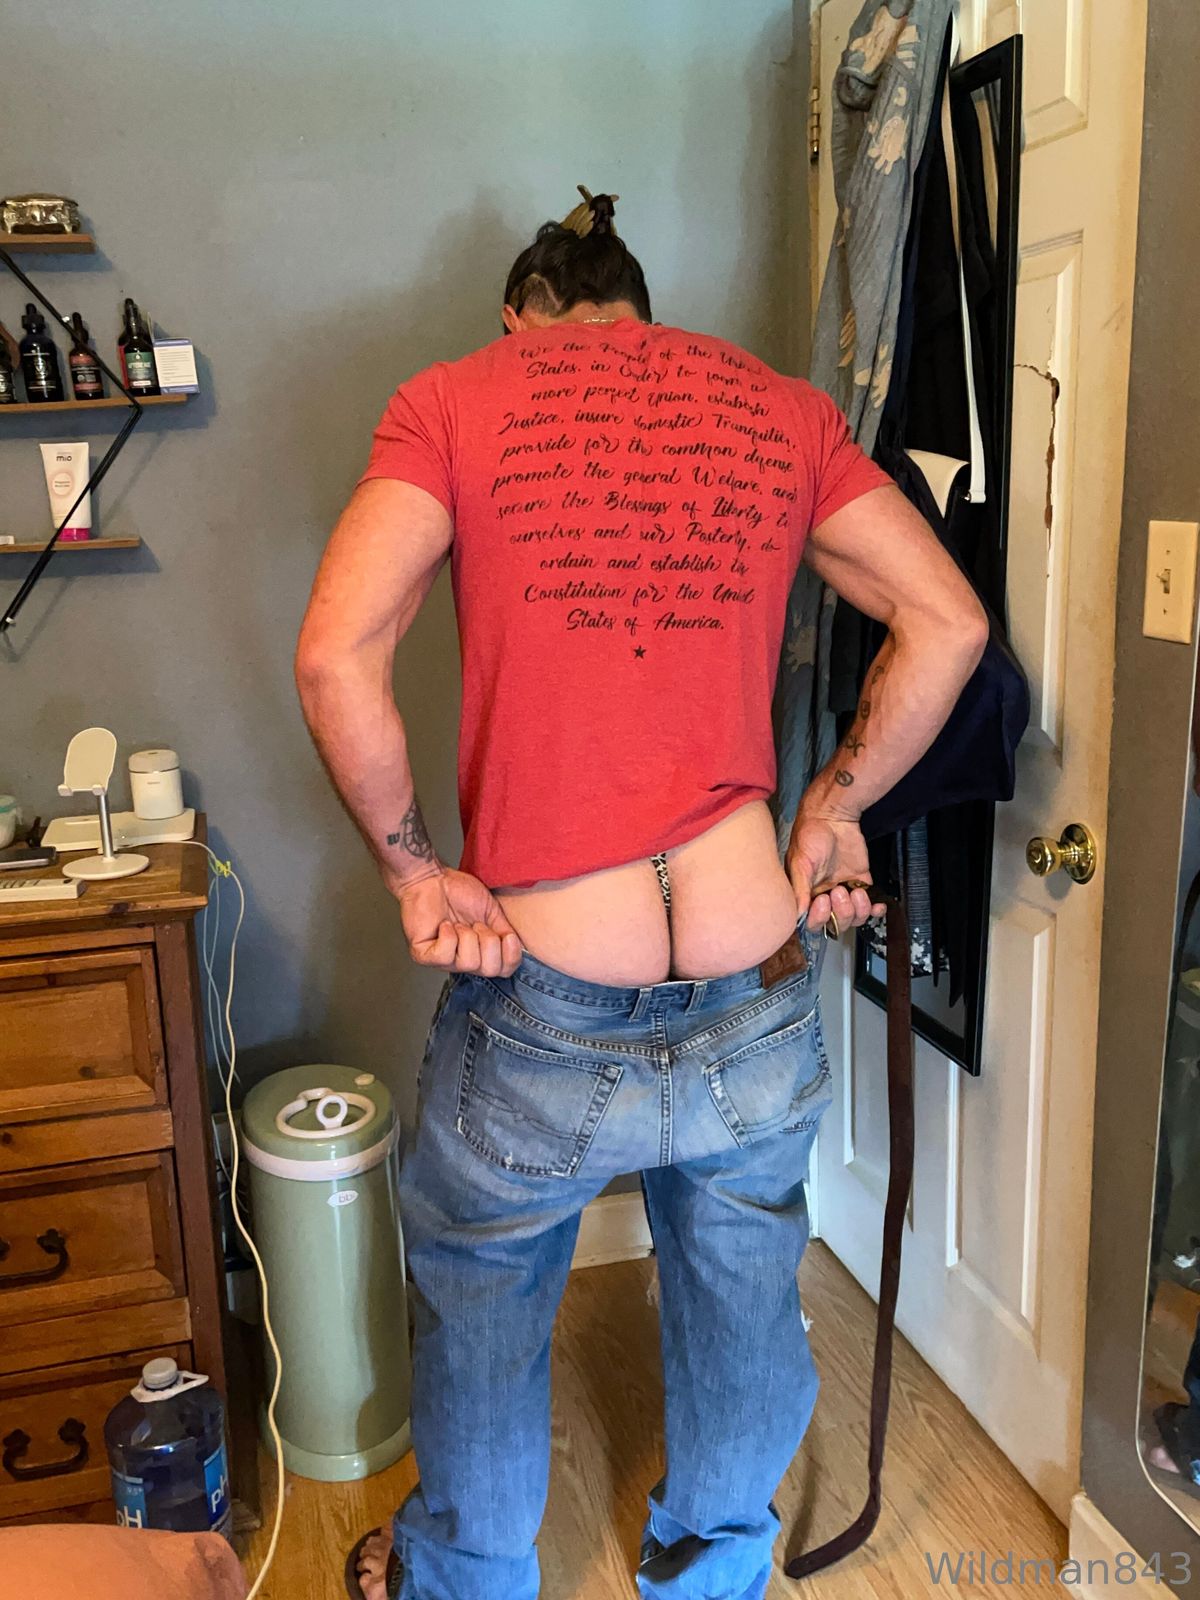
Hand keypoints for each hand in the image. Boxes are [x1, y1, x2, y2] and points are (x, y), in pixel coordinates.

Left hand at [387, 866, 522, 975]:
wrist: (433, 879)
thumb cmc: (459, 893)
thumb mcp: (492, 912)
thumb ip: (505, 932)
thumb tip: (517, 948)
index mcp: (482, 953)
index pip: (504, 970)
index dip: (511, 956)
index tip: (508, 936)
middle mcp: (464, 961)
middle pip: (490, 970)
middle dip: (488, 941)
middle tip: (476, 924)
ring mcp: (444, 961)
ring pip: (468, 962)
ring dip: (467, 935)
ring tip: (457, 923)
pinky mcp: (423, 955)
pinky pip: (445, 955)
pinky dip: (448, 935)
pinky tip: (444, 925)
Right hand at [786, 811, 885, 933]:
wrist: (832, 816)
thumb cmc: (810, 835)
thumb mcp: (800, 862)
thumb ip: (800, 889)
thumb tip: (798, 915)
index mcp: (806, 895)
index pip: (812, 922)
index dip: (819, 918)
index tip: (823, 900)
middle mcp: (825, 897)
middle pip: (836, 924)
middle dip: (841, 912)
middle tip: (839, 891)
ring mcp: (844, 891)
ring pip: (854, 917)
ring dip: (858, 910)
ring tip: (855, 891)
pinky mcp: (861, 883)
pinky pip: (870, 905)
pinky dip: (875, 910)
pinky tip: (877, 906)